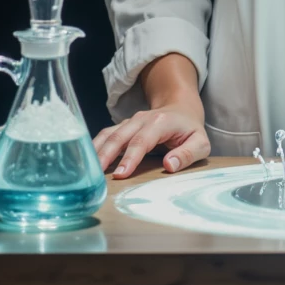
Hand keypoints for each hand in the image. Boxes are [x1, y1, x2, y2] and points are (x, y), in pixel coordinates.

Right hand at [93, 105, 210, 178]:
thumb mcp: (201, 142)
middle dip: (106, 155)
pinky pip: (105, 135)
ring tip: (84, 170)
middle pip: (119, 136)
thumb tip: (169, 166)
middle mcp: (141, 119)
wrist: (181, 108)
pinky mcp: (122, 127)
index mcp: (160, 122)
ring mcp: (129, 122)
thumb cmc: (190, 129)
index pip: (142, 141)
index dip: (130, 158)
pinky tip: (86, 162)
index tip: (121, 175)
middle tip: (96, 176)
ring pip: (108, 134)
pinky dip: (94, 147)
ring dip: (95, 151)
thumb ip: (187, 154)